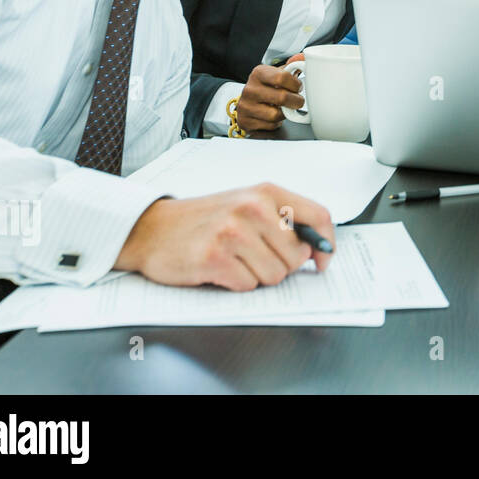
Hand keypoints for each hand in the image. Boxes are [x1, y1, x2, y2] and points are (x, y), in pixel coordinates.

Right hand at [115, 183, 335, 289]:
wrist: (152, 229)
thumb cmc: (206, 219)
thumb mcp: (248, 204)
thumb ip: (284, 219)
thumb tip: (318, 249)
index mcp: (266, 192)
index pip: (318, 216)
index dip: (326, 244)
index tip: (322, 260)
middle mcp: (252, 208)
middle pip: (297, 256)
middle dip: (281, 265)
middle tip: (254, 256)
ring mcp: (233, 232)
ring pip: (275, 275)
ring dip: (257, 276)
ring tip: (235, 260)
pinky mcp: (214, 257)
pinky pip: (248, 285)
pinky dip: (236, 283)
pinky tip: (219, 268)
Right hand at [234, 58, 304, 135]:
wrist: (249, 103)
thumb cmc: (267, 87)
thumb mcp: (278, 73)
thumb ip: (292, 65)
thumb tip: (303, 57)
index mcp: (258, 73)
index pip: (282, 77)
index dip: (295, 84)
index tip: (297, 87)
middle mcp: (250, 89)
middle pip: (282, 98)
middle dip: (295, 101)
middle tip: (297, 101)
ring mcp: (246, 106)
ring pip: (276, 114)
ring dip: (285, 113)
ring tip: (283, 108)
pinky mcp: (245, 121)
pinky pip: (269, 125)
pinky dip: (276, 123)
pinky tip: (273, 116)